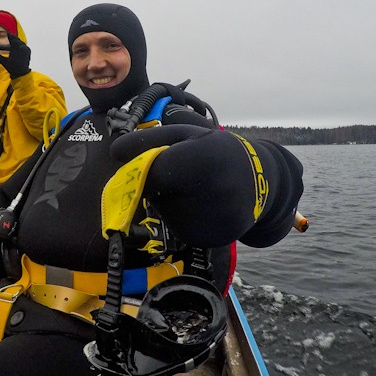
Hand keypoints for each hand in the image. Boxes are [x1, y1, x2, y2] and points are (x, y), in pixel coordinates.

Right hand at [0, 33, 30, 78]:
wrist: (22, 74)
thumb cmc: (13, 68)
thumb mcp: (4, 62)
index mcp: (16, 48)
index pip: (12, 39)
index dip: (9, 36)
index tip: (7, 33)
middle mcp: (22, 47)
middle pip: (17, 40)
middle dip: (13, 37)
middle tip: (10, 35)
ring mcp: (26, 49)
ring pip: (21, 42)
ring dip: (17, 41)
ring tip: (13, 40)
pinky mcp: (28, 52)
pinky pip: (24, 46)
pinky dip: (20, 44)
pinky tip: (18, 45)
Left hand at [110, 125, 259, 247]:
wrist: (261, 183)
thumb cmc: (217, 151)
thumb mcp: (187, 135)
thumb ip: (148, 141)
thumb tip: (114, 152)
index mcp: (200, 162)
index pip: (151, 172)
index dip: (143, 169)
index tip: (148, 163)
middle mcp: (205, 195)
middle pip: (154, 193)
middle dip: (159, 184)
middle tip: (184, 173)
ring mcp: (207, 221)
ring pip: (163, 211)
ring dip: (169, 201)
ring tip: (197, 189)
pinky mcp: (205, 240)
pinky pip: (175, 226)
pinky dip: (180, 216)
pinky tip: (201, 205)